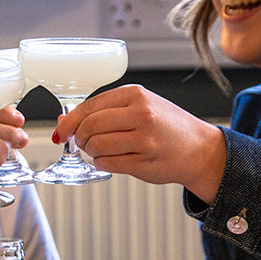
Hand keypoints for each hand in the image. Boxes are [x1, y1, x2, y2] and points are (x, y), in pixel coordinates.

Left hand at [54, 84, 226, 202]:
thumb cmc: (165, 126)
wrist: (199, 149)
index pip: (89, 107)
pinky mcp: (144, 163)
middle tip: (84, 142)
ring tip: (101, 150)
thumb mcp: (139, 107)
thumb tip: (64, 121)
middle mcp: (141, 114)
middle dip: (80, 138)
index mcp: (136, 95)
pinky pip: (107, 164)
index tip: (61, 132)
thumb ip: (103, 111)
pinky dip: (102, 163)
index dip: (69, 122)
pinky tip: (112, 159)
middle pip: (90, 127)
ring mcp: (144, 140)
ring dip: (91, 151)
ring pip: (96, 146)